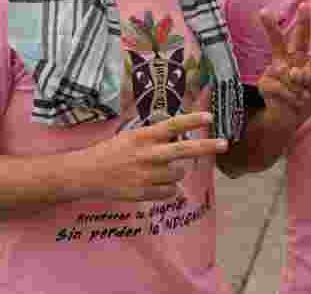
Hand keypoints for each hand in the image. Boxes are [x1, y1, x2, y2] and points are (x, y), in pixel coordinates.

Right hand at [80, 112, 226, 201]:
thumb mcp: (131, 136)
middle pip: (183, 150)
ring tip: (160, 169)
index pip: (173, 126)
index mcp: (143, 136)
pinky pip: (170, 192)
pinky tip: (156, 183)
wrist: (86, 174)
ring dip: (177, 172)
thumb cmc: (111, 152)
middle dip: (207, 146)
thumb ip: (154, 136)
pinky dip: (169, 189)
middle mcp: (147, 154)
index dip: (192, 120)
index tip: (210, 117)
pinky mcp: (142, 193)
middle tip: (224, 144)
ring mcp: (145, 174)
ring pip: (178, 173)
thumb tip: (179, 134)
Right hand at [258, 4, 310, 122]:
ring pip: (288, 73)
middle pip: (278, 42)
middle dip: (270, 27)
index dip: (304, 22)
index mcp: (298, 60)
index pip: (302, 38)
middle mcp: (283, 62)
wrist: (286, 123)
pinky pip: (283, 87)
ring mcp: (272, 73)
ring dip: (300, 90)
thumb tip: (295, 71)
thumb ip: (310, 78)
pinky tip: (293, 104)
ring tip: (300, 99)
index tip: (305, 4)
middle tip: (263, 11)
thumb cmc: (303, 103)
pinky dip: (293, 98)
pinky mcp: (265, 84)